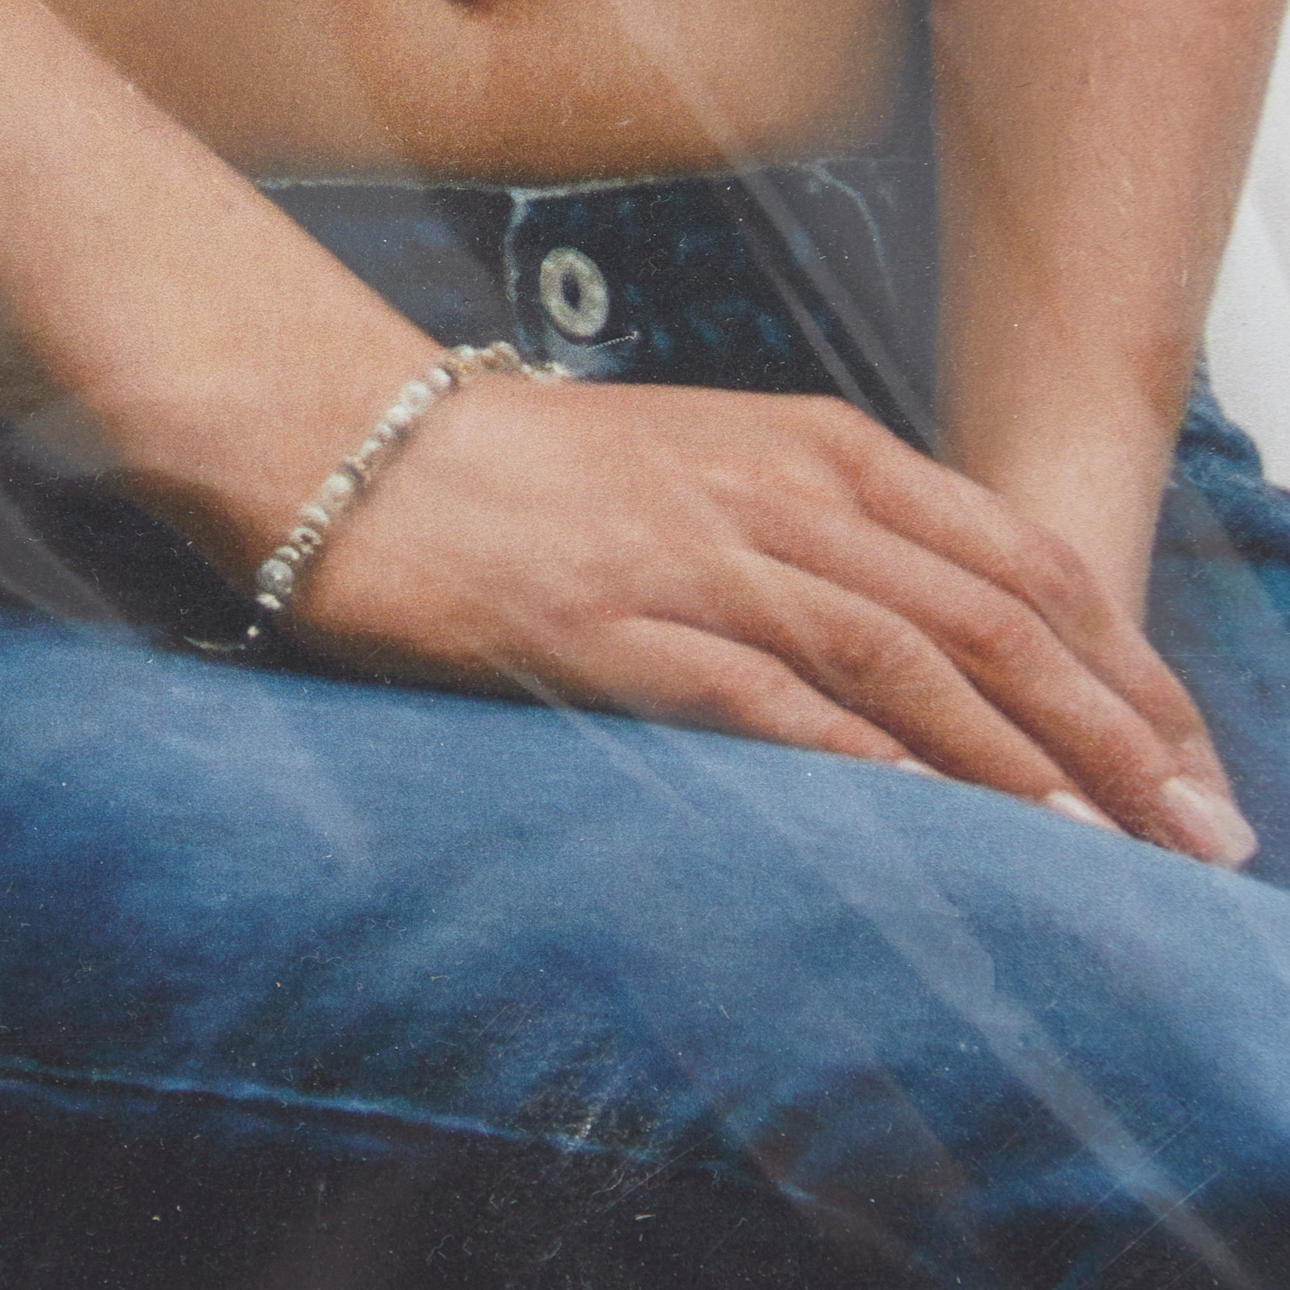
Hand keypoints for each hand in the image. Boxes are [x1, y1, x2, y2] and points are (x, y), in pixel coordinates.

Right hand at [293, 375, 1254, 866]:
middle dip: (1112, 729)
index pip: (1018, 556)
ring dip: (1020, 760)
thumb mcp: (715, 469)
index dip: (1119, 661)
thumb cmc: (543, 468)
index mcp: (820, 447)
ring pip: (909, 660)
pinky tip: (942, 823)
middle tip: (1194, 827)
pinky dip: (872, 763)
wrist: (376, 451)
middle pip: (992, 617)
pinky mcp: (622, 626)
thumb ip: (822, 535)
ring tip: (1109, 848)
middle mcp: (785, 494)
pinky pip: (775, 700)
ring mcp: (705, 557)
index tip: (1179, 750)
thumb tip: (922, 636)